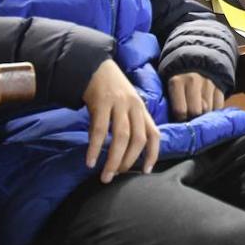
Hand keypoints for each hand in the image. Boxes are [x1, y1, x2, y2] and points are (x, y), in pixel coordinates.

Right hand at [83, 59, 159, 182]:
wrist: (95, 68)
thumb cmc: (112, 91)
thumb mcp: (127, 105)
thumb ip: (130, 123)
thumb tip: (127, 152)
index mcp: (142, 110)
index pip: (154, 134)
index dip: (152, 153)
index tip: (146, 171)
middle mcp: (134, 107)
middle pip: (137, 139)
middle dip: (128, 161)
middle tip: (116, 176)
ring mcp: (118, 104)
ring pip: (121, 137)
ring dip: (113, 159)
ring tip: (105, 175)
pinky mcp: (102, 102)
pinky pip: (99, 130)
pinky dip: (95, 148)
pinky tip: (90, 161)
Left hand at [167, 72, 225, 120]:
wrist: (193, 61)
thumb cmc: (177, 81)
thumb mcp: (168, 88)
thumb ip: (171, 102)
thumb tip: (174, 123)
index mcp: (177, 81)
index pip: (180, 110)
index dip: (180, 120)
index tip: (179, 123)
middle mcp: (193, 81)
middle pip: (196, 111)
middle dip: (192, 118)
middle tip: (189, 119)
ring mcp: (208, 83)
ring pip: (208, 110)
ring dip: (203, 115)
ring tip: (197, 112)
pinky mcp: (219, 86)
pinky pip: (218, 106)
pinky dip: (213, 111)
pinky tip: (207, 108)